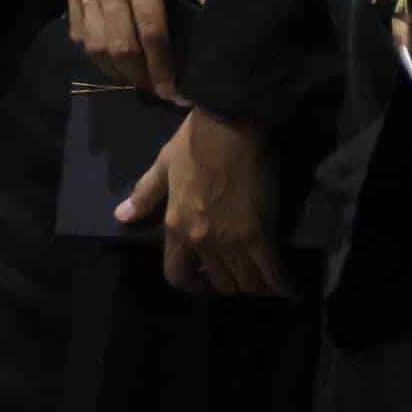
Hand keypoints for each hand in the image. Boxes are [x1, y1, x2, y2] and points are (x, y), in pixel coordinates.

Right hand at [69, 0, 211, 100]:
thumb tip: (220, 12)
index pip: (153, 36)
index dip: (164, 70)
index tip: (174, 92)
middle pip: (121, 48)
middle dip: (140, 77)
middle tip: (156, 92)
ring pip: (95, 43)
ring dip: (114, 70)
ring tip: (134, 80)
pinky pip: (77, 26)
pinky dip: (90, 48)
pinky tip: (106, 57)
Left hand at [120, 110, 292, 296]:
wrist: (231, 122)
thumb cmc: (196, 140)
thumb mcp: (163, 165)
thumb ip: (144, 195)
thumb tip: (121, 216)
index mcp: (176, 226)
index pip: (177, 275)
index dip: (193, 285)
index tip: (205, 283)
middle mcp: (201, 240)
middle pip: (219, 282)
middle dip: (231, 284)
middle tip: (242, 275)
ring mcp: (231, 240)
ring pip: (245, 282)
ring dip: (256, 286)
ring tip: (266, 282)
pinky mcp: (259, 233)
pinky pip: (271, 271)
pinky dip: (281, 284)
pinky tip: (290, 288)